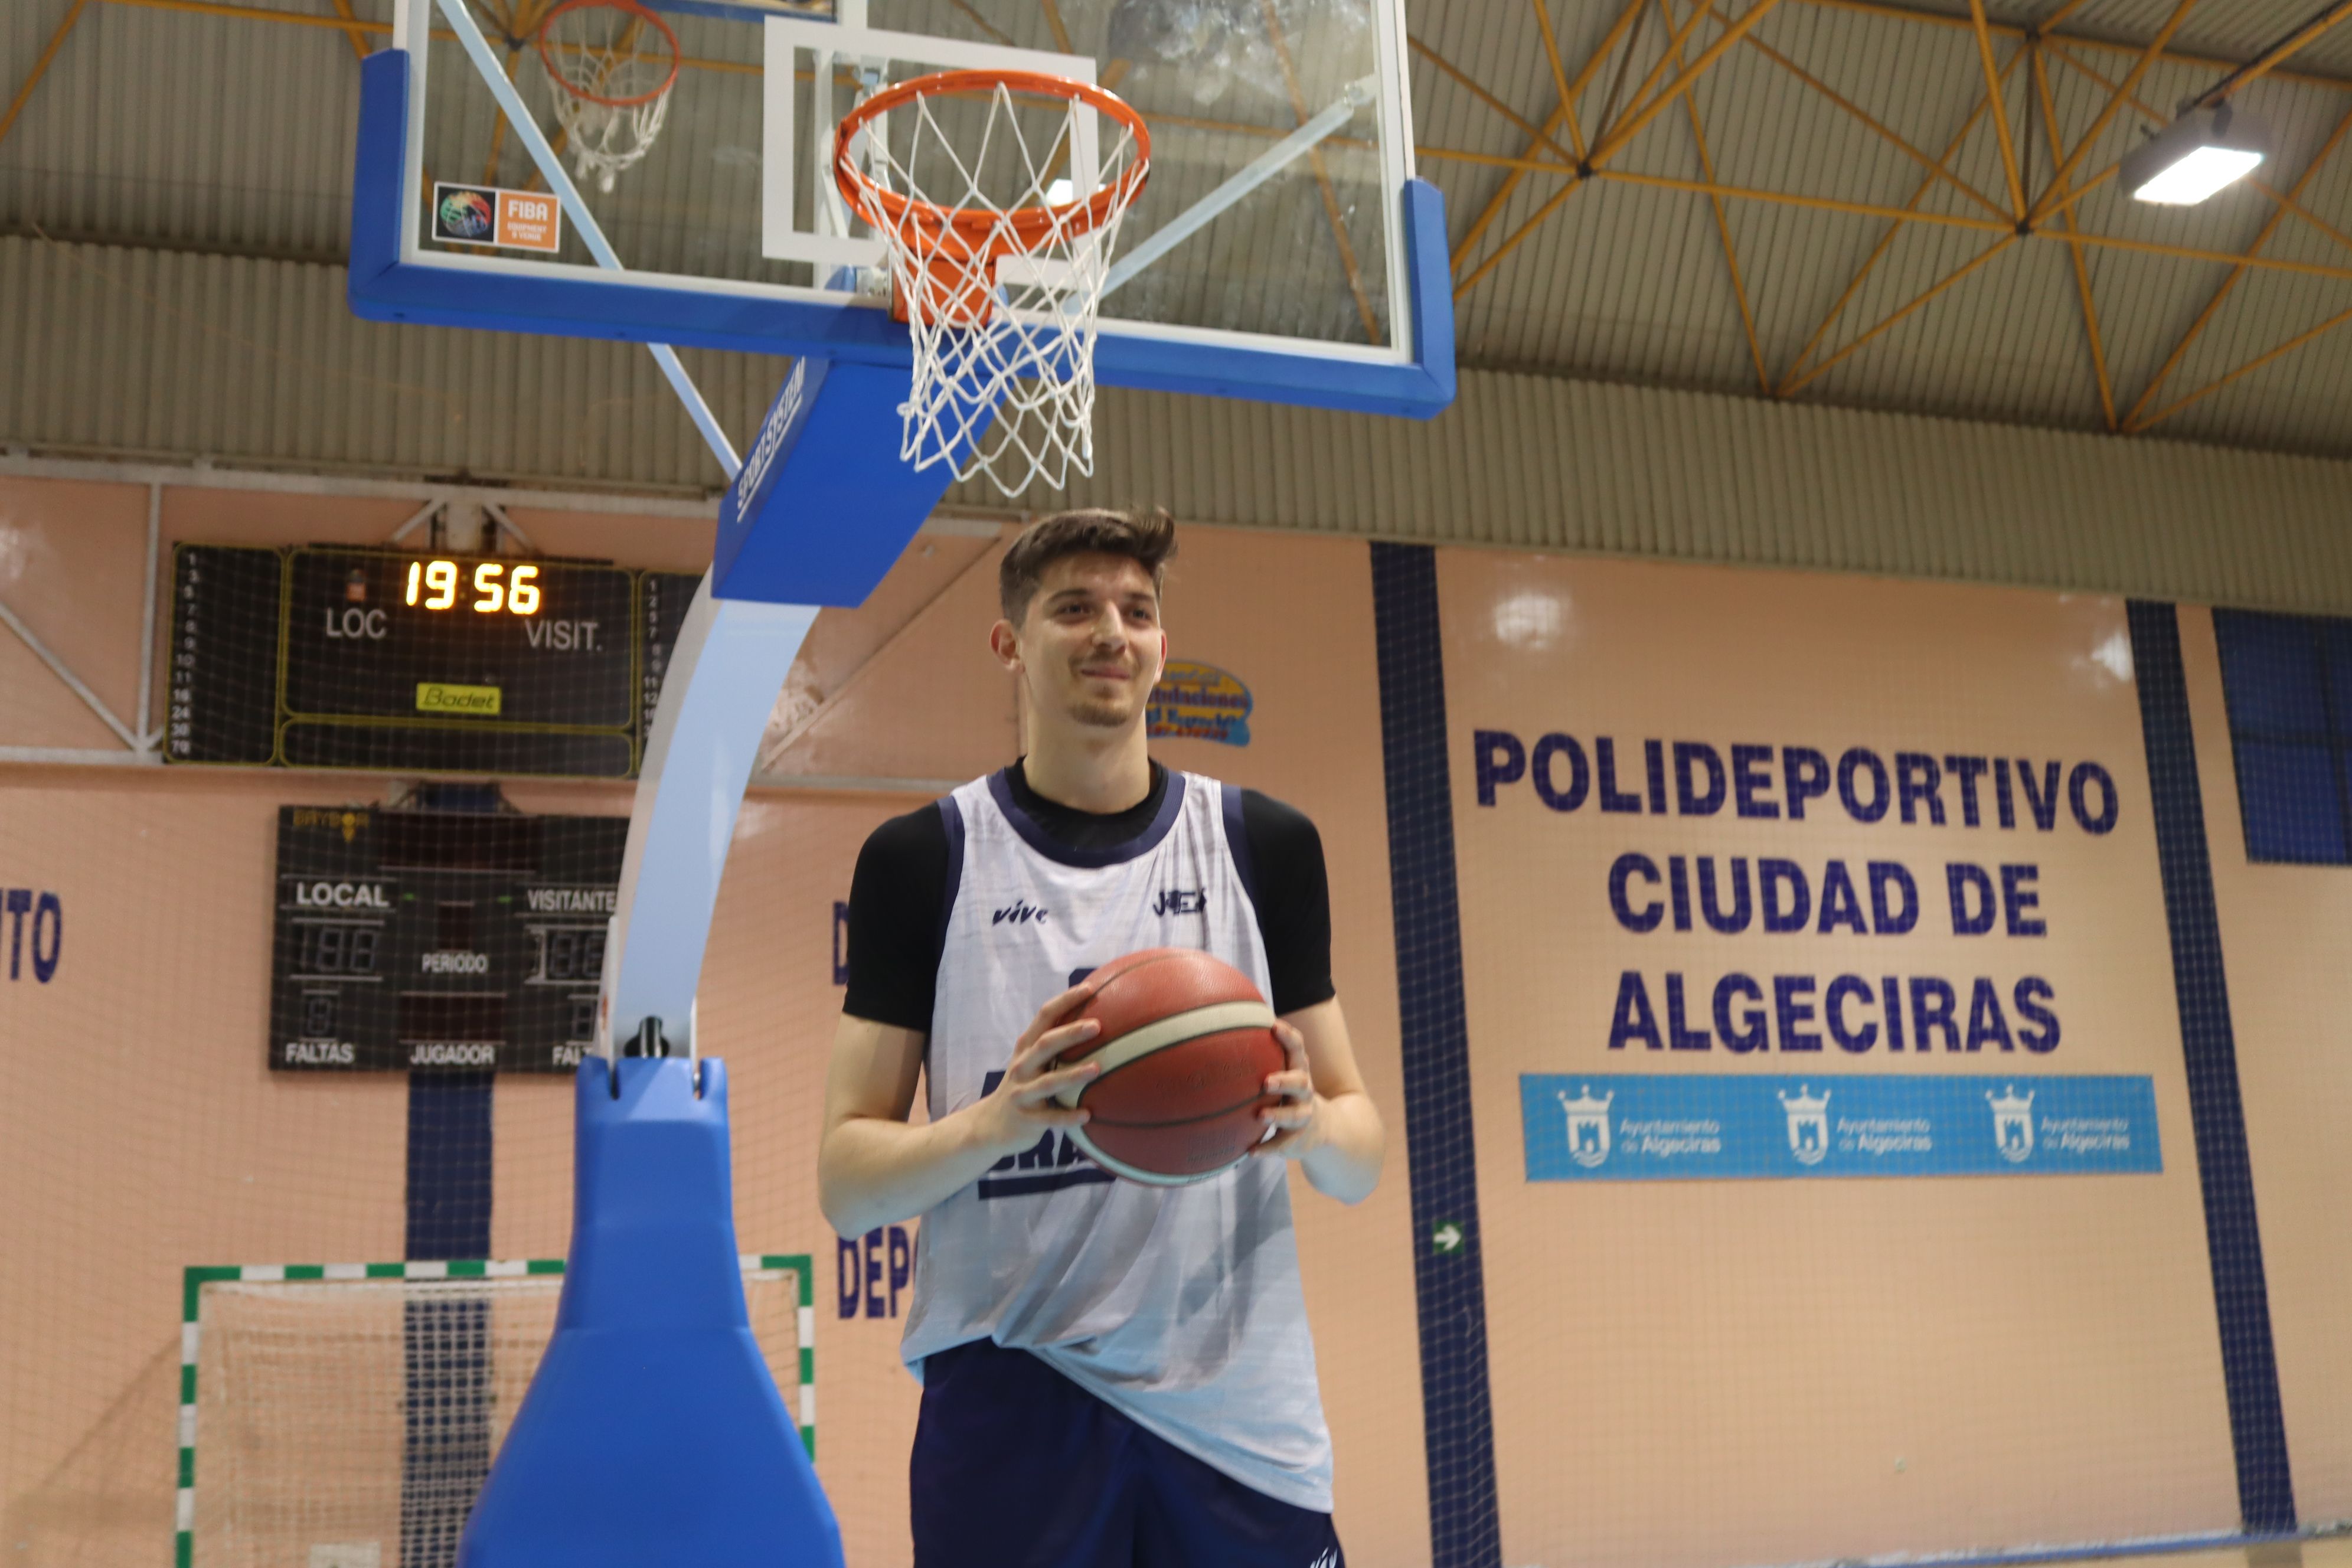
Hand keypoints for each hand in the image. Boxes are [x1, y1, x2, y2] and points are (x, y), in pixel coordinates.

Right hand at [964, 982, 1103, 1161]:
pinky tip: (1088, 1115)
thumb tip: (1099, 1022)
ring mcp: (1022, 1093)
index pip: (1045, 1016)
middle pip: (1045, 1044)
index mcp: (1027, 1048)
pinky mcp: (1026, 1119)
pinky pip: (1049, 1118)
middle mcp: (1022, 1066)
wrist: (990, 1125)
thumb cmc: (1024, 1087)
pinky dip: (1068, 1117)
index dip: (1066, 1001)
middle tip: (1098, 1026)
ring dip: (1073, 1075)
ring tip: (1097, 1069)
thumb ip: (1056, 1046)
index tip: (1091, 988)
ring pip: (1048, 1082)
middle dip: (1070, 1033)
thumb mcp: (1033, 1063)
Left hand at [1250, 1021, 1325, 1160]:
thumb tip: (1229, 1026)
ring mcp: (1303, 1118)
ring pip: (1295, 1116)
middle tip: (1266, 1081)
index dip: (1289, 1037)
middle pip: (1301, 1083)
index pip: (1298, 1050)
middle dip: (1285, 1081)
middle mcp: (1304, 1093)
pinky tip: (1250, 1152)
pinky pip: (1283, 1145)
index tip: (1273, 1025)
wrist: (1325, 1131)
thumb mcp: (1287, 1075)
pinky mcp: (1298, 1140)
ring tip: (1261, 1116)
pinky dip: (1268, 1148)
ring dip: (1278, 1115)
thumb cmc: (1292, 1095)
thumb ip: (1266, 1057)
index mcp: (1299, 1073)